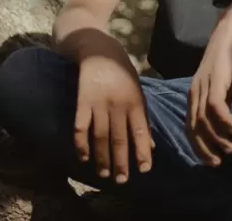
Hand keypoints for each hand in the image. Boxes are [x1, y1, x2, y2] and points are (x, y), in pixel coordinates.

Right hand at [72, 34, 152, 184]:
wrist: (98, 50)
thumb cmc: (122, 73)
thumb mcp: (138, 91)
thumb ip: (143, 118)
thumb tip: (151, 146)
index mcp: (135, 101)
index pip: (141, 132)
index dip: (142, 152)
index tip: (144, 170)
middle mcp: (118, 104)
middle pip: (119, 138)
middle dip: (121, 162)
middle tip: (122, 181)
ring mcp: (98, 103)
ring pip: (100, 137)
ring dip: (102, 158)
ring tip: (104, 174)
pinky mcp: (82, 101)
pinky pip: (80, 127)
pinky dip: (81, 144)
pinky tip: (83, 157)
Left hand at [187, 8, 231, 165]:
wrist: (230, 33)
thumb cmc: (227, 61)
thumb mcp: (221, 87)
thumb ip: (220, 105)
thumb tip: (224, 127)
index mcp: (193, 96)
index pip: (189, 127)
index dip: (197, 147)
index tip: (210, 161)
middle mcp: (194, 92)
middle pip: (193, 127)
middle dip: (204, 148)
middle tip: (218, 162)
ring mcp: (203, 85)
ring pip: (204, 119)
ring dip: (217, 138)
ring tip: (230, 148)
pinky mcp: (215, 79)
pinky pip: (215, 105)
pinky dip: (224, 120)